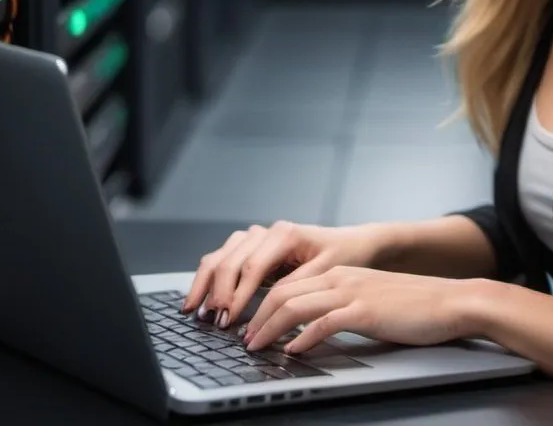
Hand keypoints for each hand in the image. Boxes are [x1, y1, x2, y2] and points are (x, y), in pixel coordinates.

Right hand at [182, 221, 388, 327]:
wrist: (355, 244)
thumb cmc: (345, 255)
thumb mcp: (327, 271)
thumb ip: (298, 284)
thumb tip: (272, 303)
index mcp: (285, 234)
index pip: (252, 266)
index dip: (237, 295)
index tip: (228, 320)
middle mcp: (267, 232)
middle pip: (231, 260)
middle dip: (218, 292)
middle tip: (212, 321)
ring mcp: (258, 237)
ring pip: (221, 255)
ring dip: (206, 283)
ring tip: (196, 310)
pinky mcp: (254, 248)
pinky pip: (224, 258)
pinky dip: (210, 277)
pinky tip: (201, 296)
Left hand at [243, 266, 476, 353]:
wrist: (450, 301)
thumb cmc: (414, 306)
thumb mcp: (371, 299)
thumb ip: (343, 307)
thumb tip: (314, 329)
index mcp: (341, 273)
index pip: (290, 284)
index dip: (264, 305)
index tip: (250, 325)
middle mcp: (342, 277)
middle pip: (285, 292)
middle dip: (258, 317)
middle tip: (244, 339)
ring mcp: (353, 292)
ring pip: (297, 305)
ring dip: (270, 328)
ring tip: (256, 347)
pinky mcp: (365, 311)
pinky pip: (325, 323)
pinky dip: (303, 338)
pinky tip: (293, 352)